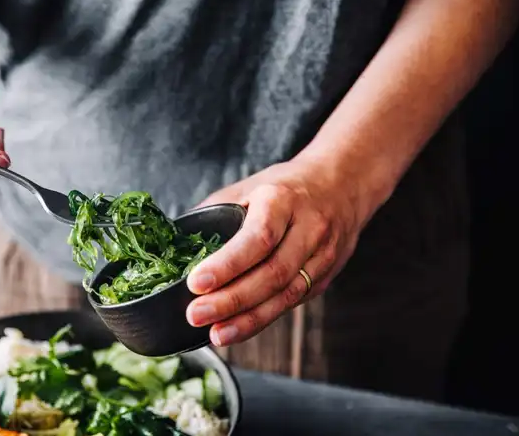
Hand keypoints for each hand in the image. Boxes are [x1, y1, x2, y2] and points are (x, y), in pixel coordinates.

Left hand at [185, 159, 364, 346]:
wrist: (342, 185)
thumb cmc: (284, 188)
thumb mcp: (248, 187)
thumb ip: (214, 213)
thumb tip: (176, 244)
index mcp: (282, 201)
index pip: (257, 238)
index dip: (227, 264)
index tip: (196, 282)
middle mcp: (308, 229)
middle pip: (272, 273)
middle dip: (231, 300)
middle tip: (196, 315)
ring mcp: (322, 255)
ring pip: (286, 295)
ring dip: (248, 320)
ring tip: (216, 334)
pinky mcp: (325, 277)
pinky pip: (292, 303)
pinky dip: (263, 319)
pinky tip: (238, 328)